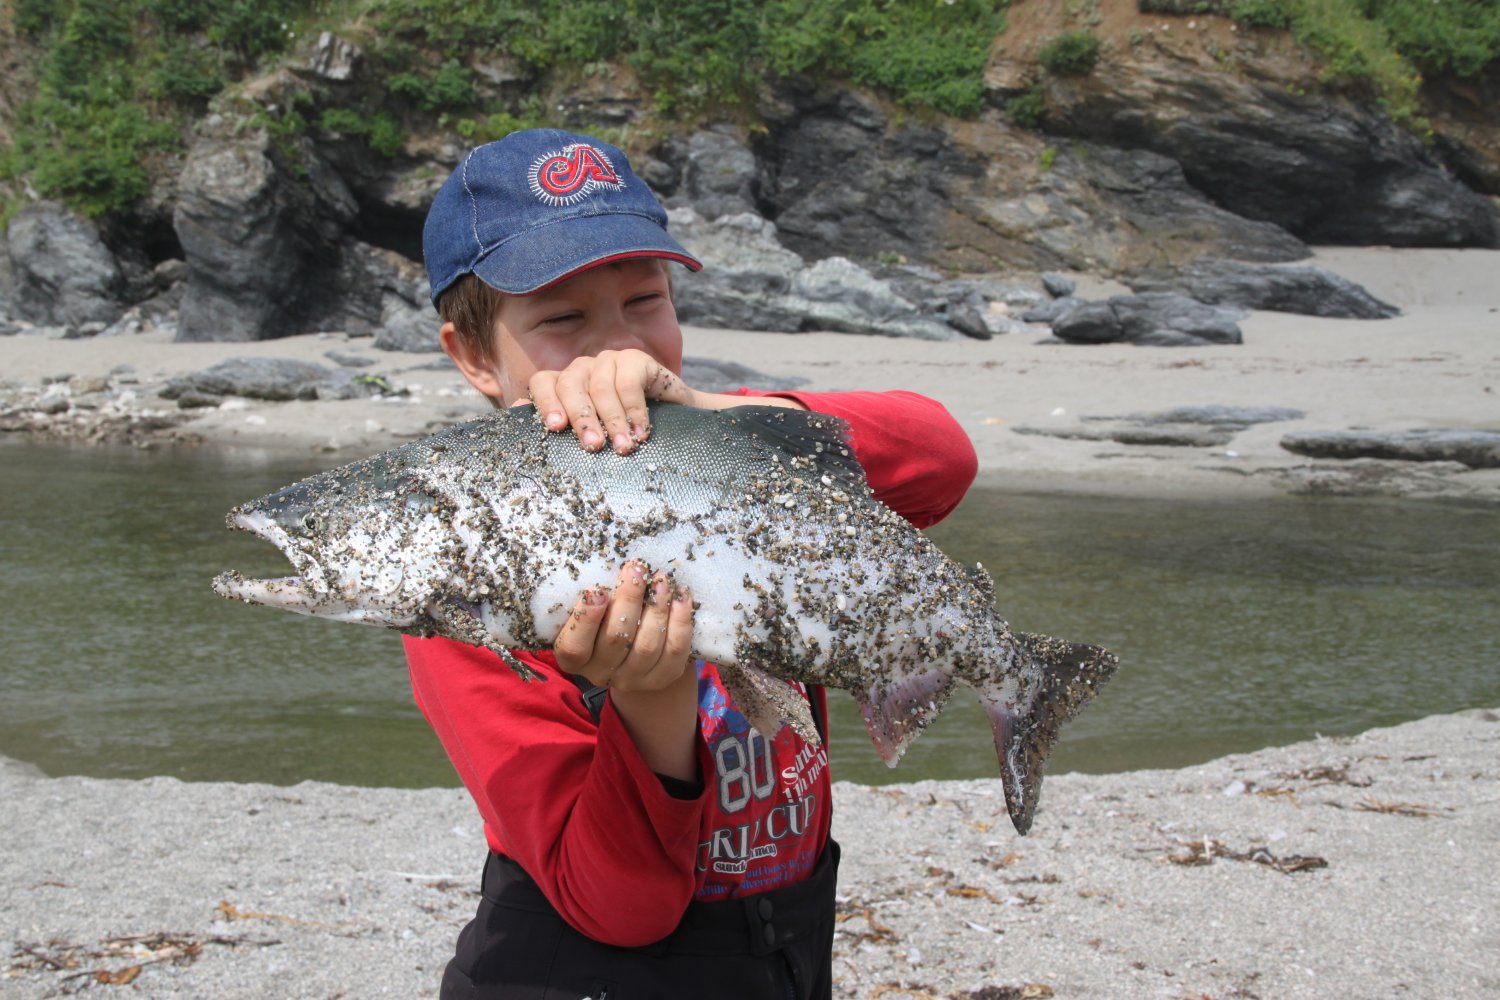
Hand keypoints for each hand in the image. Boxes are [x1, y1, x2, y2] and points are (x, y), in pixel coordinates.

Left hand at [528, 349, 695, 454]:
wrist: (675, 423)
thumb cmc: (625, 433)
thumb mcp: (592, 434)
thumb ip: (559, 423)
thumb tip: (515, 408)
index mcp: (565, 385)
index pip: (543, 382)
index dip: (545, 402)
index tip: (556, 427)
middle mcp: (583, 369)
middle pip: (570, 384)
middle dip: (581, 418)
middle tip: (593, 446)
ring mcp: (609, 361)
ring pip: (600, 387)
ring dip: (612, 421)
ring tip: (622, 448)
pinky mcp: (636, 359)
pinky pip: (629, 382)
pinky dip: (634, 411)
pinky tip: (641, 432)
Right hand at [554, 561, 700, 779]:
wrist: (635, 646)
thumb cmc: (604, 615)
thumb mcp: (591, 606)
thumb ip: (591, 594)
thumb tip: (603, 557)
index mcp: (572, 657)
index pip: (573, 648)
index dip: (586, 620)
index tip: (597, 590)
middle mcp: (600, 672)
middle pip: (615, 639)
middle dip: (628, 599)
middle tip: (637, 569)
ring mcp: (633, 678)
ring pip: (647, 645)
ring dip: (657, 607)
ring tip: (661, 580)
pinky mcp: (662, 677)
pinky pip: (674, 651)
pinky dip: (680, 622)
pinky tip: (681, 597)